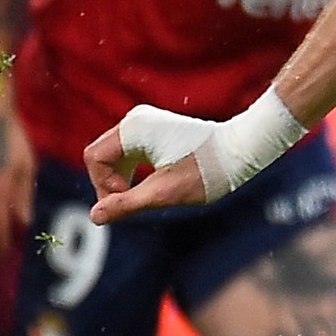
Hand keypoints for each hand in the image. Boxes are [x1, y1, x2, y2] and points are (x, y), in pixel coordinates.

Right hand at [84, 109, 219, 224]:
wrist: (241, 150)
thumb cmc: (207, 171)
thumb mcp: (164, 193)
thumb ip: (127, 204)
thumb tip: (95, 216)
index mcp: (135, 129)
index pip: (95, 158)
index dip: (104, 185)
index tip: (129, 199)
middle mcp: (136, 120)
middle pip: (101, 155)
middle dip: (109, 183)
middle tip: (132, 203)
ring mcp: (144, 123)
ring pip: (113, 154)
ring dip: (119, 178)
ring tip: (141, 196)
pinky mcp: (154, 130)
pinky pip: (128, 151)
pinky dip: (130, 170)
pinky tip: (146, 186)